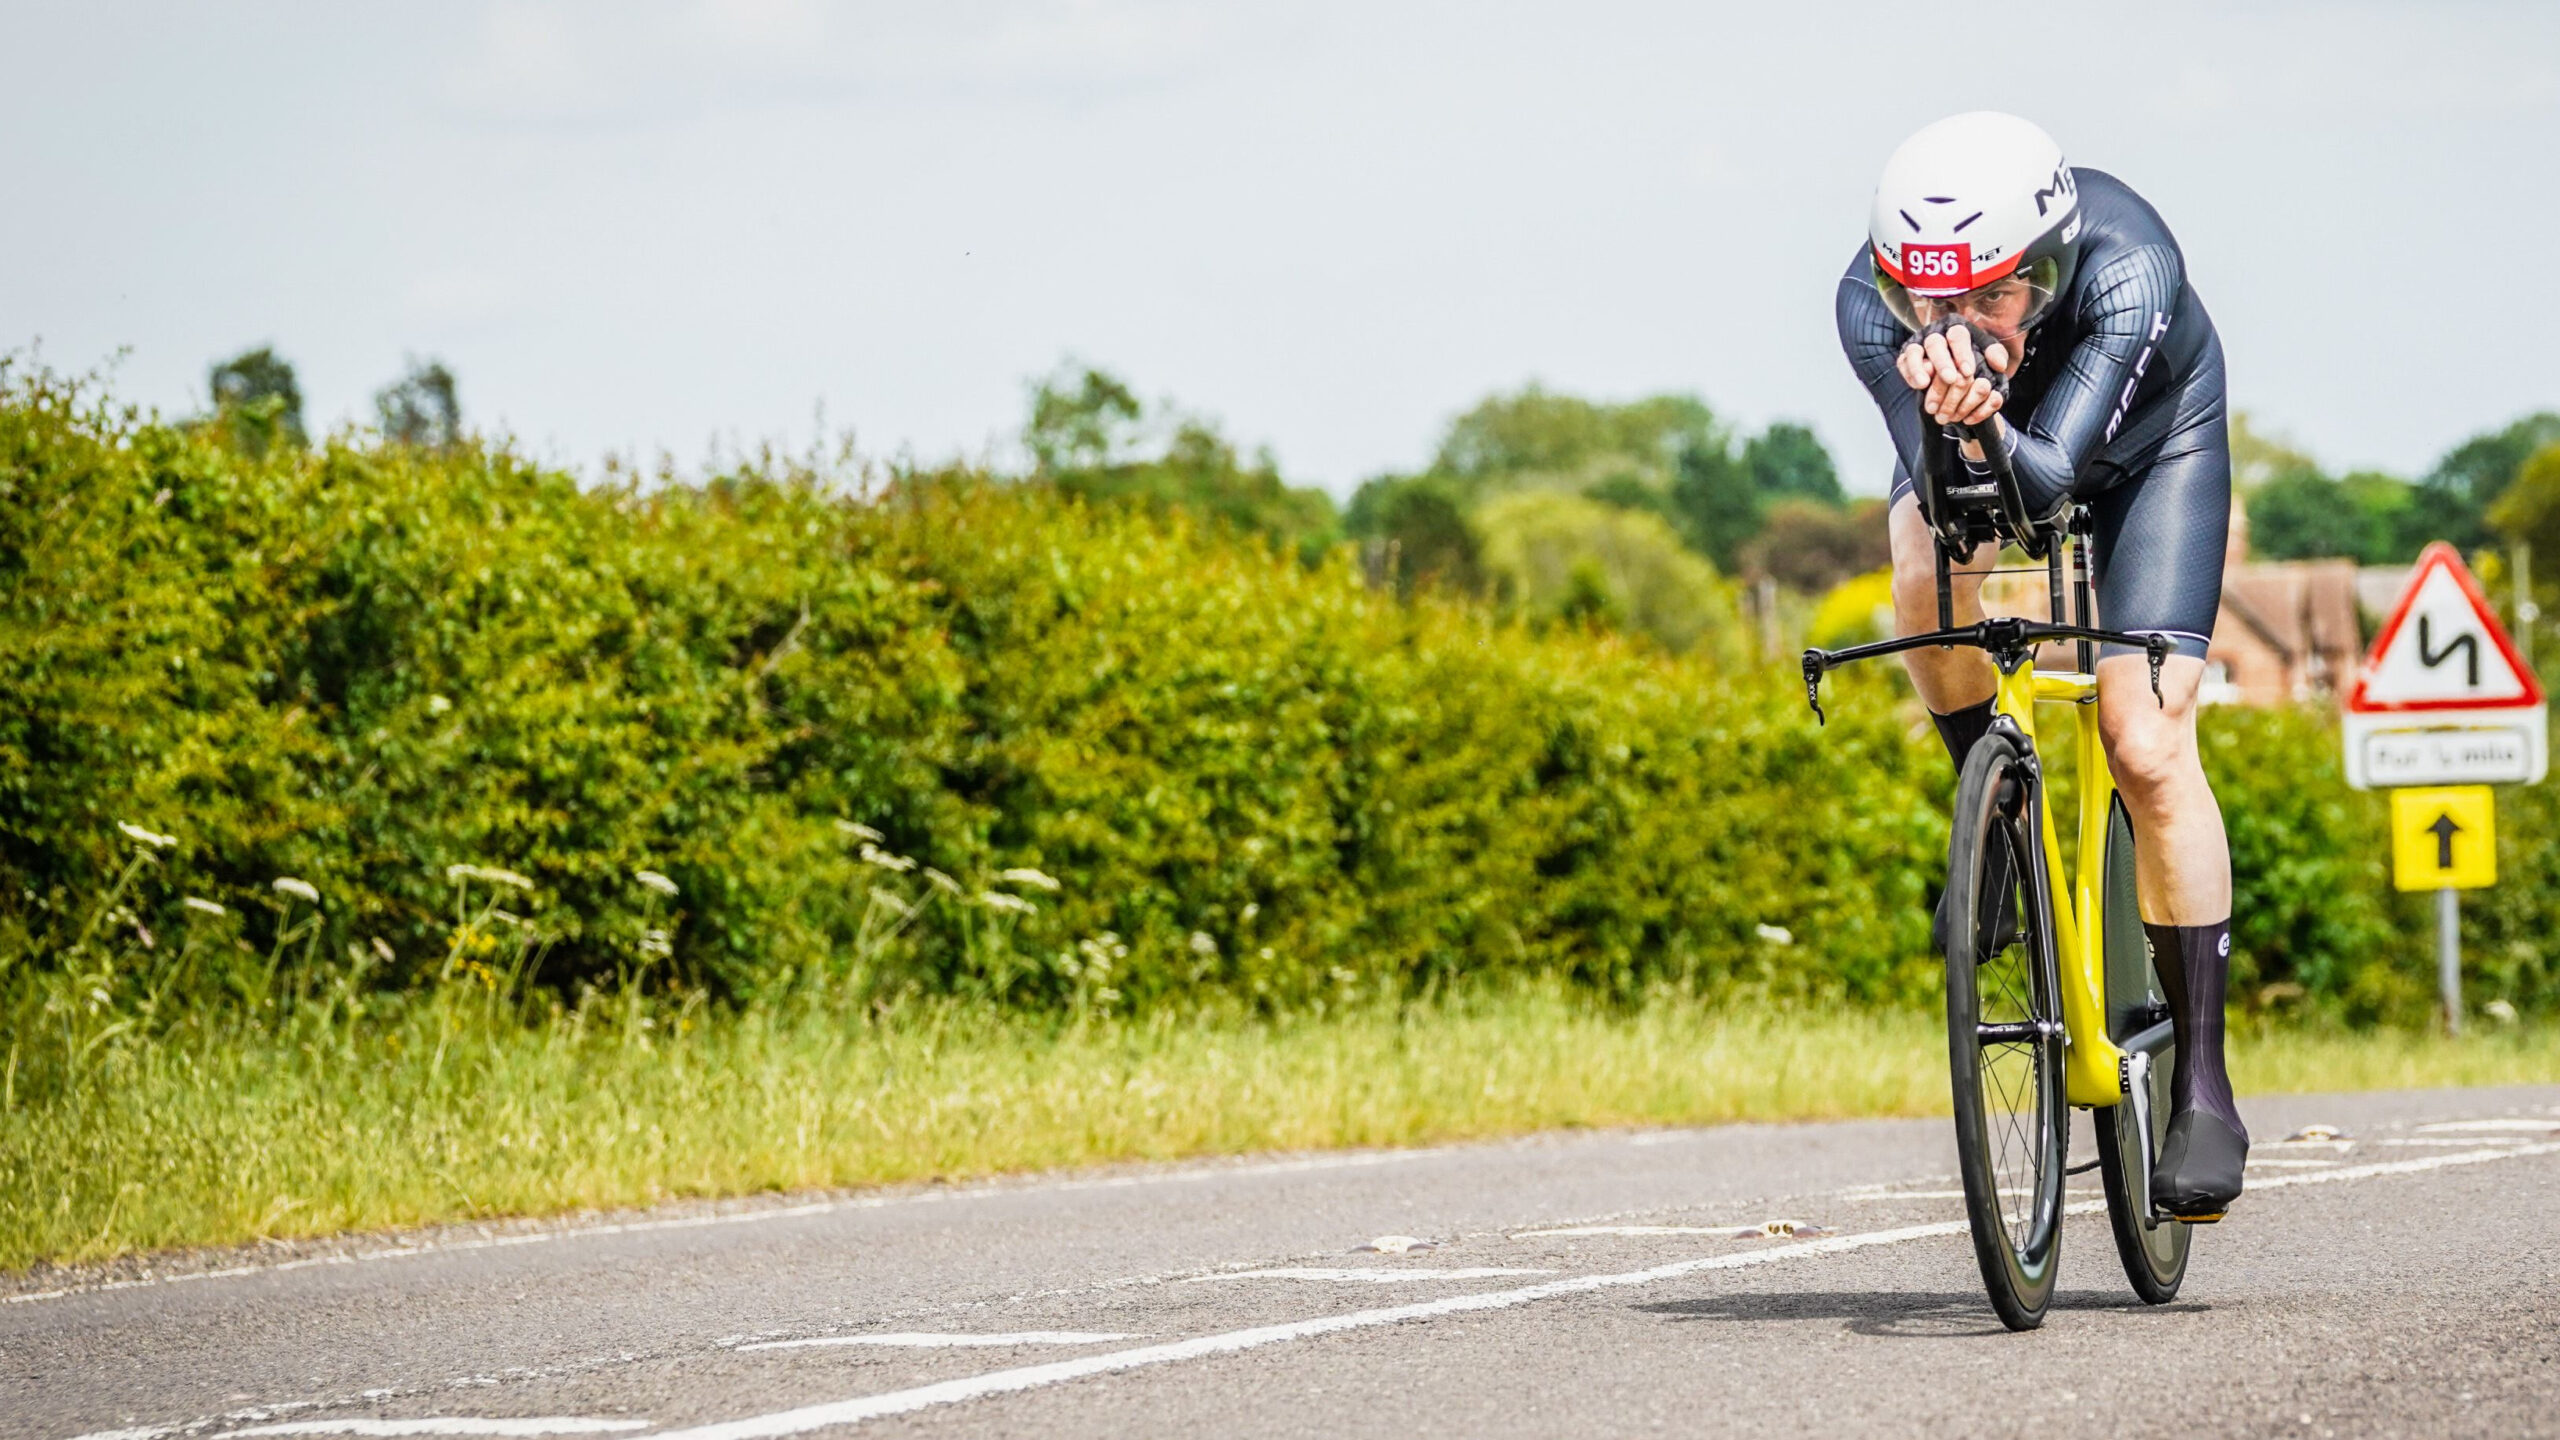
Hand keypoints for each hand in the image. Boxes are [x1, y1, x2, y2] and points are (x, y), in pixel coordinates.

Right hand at [1896, 326, 2014, 426]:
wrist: (1958, 378)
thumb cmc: (1974, 363)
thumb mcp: (1989, 358)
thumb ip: (1996, 356)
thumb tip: (1999, 364)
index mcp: (1957, 330)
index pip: (1958, 335)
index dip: (1962, 353)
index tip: (1968, 371)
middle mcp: (1936, 335)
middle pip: (1935, 343)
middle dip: (1942, 362)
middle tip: (1950, 380)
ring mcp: (1919, 346)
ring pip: (1914, 351)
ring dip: (1918, 368)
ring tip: (1924, 384)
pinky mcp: (1905, 358)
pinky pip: (1903, 363)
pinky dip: (1909, 374)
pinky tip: (1919, 385)